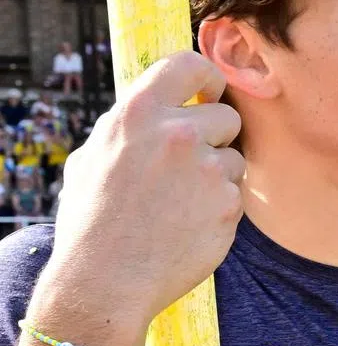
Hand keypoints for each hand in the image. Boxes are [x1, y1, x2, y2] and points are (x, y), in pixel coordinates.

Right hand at [46, 52, 243, 330]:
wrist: (106, 280)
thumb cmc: (93, 220)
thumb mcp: (94, 156)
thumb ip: (131, 127)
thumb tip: (159, 106)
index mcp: (138, 112)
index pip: (190, 64)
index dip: (207, 79)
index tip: (209, 93)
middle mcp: (176, 133)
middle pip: (228, 117)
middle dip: (216, 139)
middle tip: (188, 168)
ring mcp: (206, 168)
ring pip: (235, 159)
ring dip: (217, 176)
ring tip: (179, 204)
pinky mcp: (227, 203)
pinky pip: (235, 194)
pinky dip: (219, 208)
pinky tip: (188, 226)